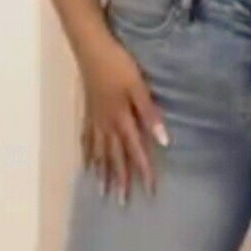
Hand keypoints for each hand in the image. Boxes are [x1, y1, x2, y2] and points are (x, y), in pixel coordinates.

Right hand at [78, 37, 168, 203]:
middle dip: (120, 180)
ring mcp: (95, 118)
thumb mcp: (139, 87)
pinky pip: (87, 139)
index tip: (149, 192)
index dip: (143, 171)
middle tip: (122, 203)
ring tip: (103, 191)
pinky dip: (87, 154)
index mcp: (122, 118)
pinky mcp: (88, 111)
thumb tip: (164, 141)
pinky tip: (86, 164)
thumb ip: (150, 114)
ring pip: (99, 152)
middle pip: (114, 157)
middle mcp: (107, 124)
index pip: (135, 151)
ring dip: (102, 173)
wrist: (90, 47)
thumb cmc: (118, 64)